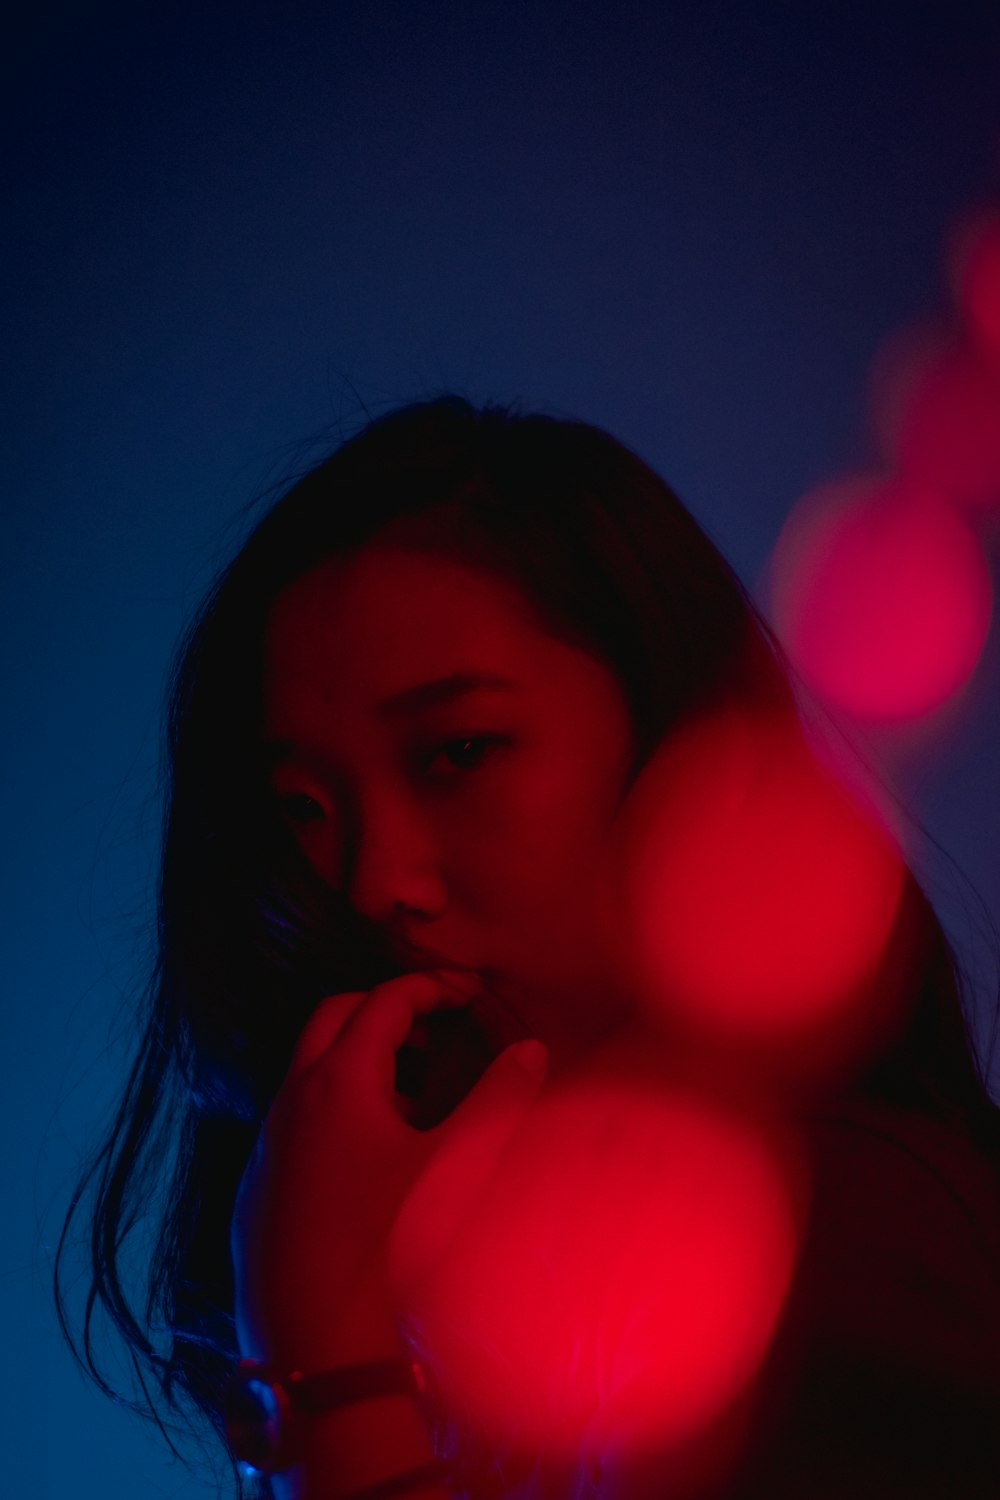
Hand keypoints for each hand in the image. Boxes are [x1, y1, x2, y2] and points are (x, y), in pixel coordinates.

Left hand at [230, 969, 547, 1369]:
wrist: (321, 1351)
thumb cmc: (394, 1249)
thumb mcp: (461, 1165)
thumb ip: (500, 1098)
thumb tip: (530, 1050)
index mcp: (338, 1082)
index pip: (384, 1002)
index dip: (429, 988)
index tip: (468, 993)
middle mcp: (290, 1103)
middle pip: (333, 1019)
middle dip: (384, 1012)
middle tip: (435, 1033)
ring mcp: (266, 1149)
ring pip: (309, 1074)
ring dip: (360, 1066)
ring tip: (418, 1103)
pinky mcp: (256, 1193)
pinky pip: (294, 1125)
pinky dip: (336, 1114)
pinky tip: (376, 1163)